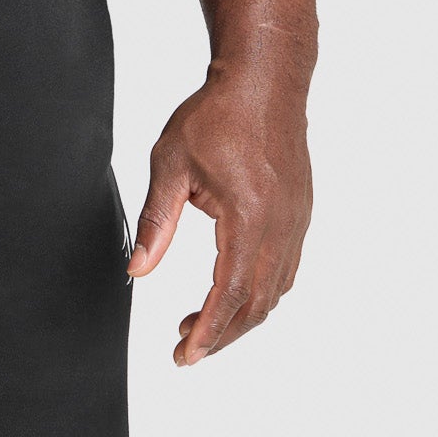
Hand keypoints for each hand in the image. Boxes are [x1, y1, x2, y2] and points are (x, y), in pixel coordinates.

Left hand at [125, 63, 311, 363]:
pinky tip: (234, 290)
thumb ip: (158, 222)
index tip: (184, 355)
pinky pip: (285, 271)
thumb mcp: (171, 163)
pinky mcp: (300, 215)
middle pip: (255, 304)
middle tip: (185, 346)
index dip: (207, 331)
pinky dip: (259, 292)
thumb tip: (137, 270)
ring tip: (201, 321)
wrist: (263, 82)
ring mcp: (295, 224)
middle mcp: (280, 229)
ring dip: (240, 315)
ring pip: (274, 292)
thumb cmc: (216, 115)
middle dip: (221, 333)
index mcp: (248, 218)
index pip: (228, 294)